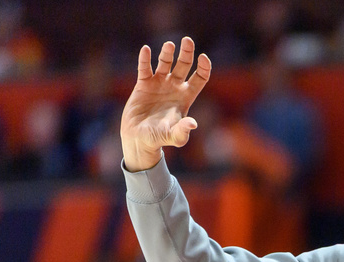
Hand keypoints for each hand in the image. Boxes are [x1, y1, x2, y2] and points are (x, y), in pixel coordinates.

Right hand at [120, 37, 210, 171]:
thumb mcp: (173, 136)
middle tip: (187, 40)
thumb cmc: (160, 139)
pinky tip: (146, 50)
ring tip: (170, 45)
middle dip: (187, 52)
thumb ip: (182, 131)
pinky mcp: (143, 84)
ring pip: (165, 62)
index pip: (200, 77)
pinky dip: (145, 59)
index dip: (204, 67)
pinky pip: (145, 68)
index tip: (202, 58)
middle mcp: (174, 87)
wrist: (139, 139)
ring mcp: (159, 84)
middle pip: (184, 65)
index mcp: (186, 97)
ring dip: (168, 52)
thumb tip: (193, 124)